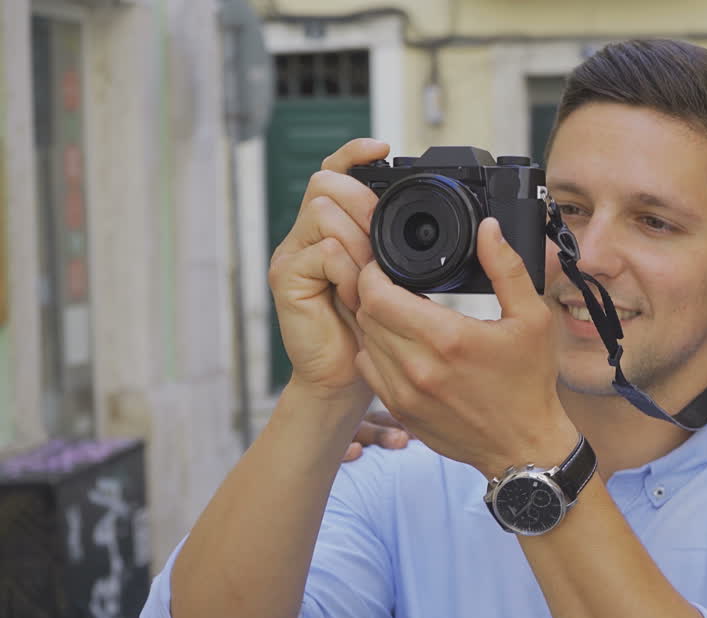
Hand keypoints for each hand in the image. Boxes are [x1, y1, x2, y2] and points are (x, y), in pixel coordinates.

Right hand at [268, 138, 386, 401]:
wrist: (345, 378)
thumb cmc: (371, 331)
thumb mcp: (390, 279)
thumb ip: (392, 247)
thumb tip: (418, 220)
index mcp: (331, 229)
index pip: (334, 173)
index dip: (353, 154)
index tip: (381, 147)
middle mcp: (306, 235)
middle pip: (326, 184)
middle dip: (363, 204)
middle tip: (385, 246)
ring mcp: (292, 254)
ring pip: (324, 213)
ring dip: (359, 243)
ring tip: (372, 280)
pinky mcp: (286, 276)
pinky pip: (323, 252)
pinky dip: (349, 271)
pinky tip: (357, 296)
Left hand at [354, 218, 579, 478]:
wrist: (524, 446)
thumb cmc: (530, 383)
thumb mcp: (532, 319)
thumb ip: (507, 268)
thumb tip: (488, 228)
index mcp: (447, 339)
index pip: (378, 294)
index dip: (374, 273)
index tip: (387, 266)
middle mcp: (418, 368)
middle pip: (366, 315)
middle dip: (373, 293)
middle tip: (392, 284)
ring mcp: (405, 394)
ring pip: (364, 342)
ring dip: (373, 323)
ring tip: (396, 312)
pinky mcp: (401, 412)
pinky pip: (369, 371)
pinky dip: (376, 353)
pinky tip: (400, 346)